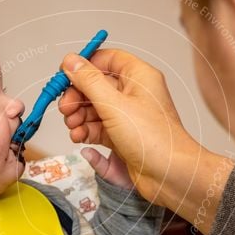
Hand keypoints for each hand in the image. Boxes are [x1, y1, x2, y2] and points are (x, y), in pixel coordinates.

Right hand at [60, 49, 195, 205]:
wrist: (169, 175)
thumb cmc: (153, 139)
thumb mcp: (114, 105)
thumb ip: (89, 81)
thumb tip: (71, 61)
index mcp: (139, 77)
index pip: (107, 59)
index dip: (85, 65)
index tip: (65, 75)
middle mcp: (134, 93)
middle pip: (96, 85)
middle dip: (77, 96)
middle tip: (66, 108)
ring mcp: (127, 115)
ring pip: (94, 108)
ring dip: (78, 116)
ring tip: (73, 127)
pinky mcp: (122, 135)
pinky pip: (97, 127)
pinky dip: (85, 131)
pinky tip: (79, 138)